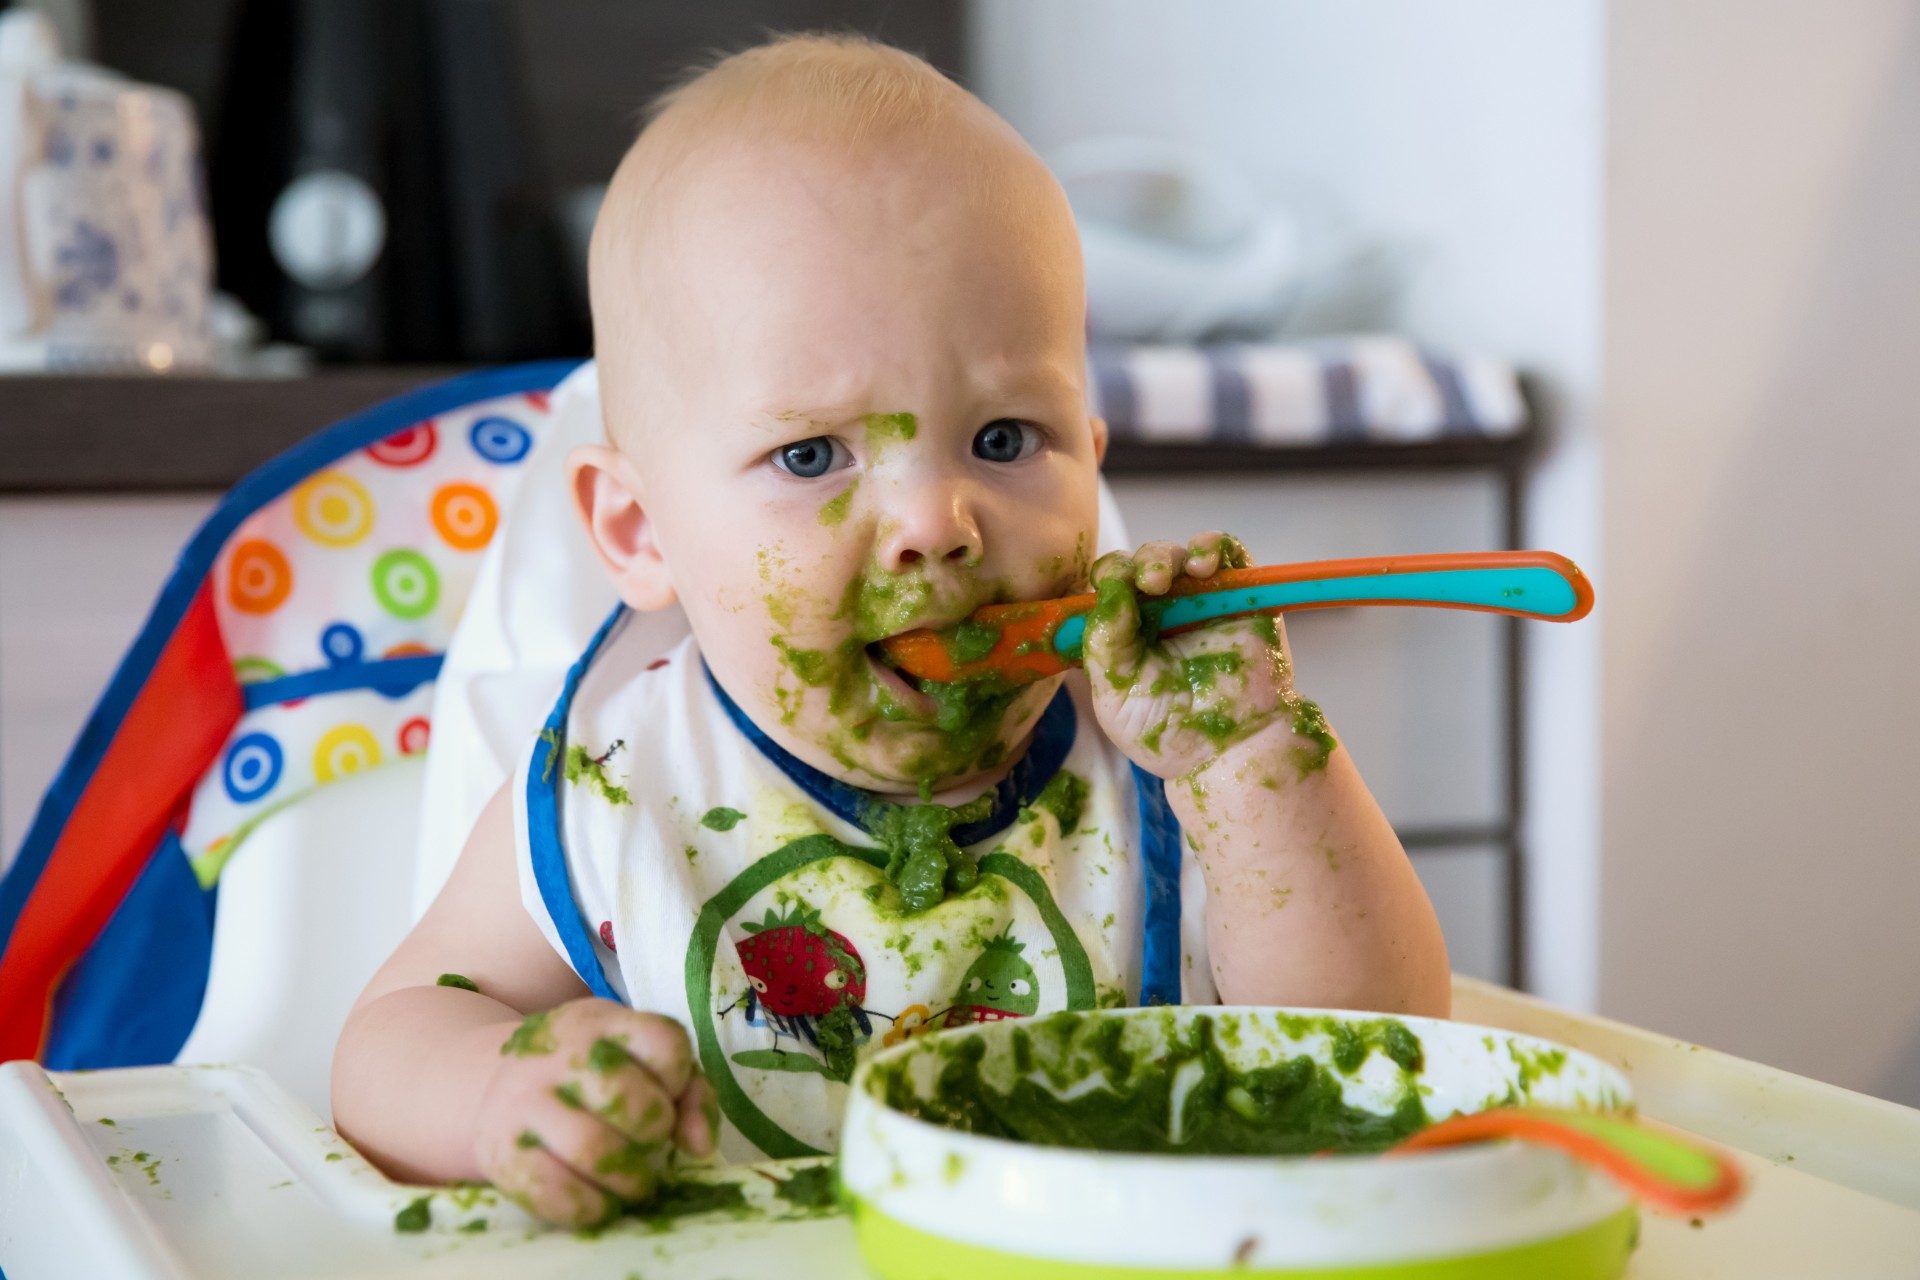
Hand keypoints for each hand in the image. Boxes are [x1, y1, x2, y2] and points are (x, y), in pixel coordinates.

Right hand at [473, 999, 717, 1227]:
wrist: (495, 1084)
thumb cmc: (591, 1076)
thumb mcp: (640, 1060)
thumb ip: (689, 1093)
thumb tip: (699, 1147)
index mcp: (604, 1022)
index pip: (665, 1042)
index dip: (679, 1079)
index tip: (666, 1096)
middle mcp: (562, 1054)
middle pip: (633, 1101)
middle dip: (655, 1133)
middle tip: (650, 1145)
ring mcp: (525, 1100)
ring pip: (594, 1150)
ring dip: (630, 1180)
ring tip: (634, 1182)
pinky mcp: (502, 1150)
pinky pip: (555, 1192)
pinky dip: (590, 1208)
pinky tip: (599, 1204)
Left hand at [1084, 532, 1327, 780]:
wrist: (1229, 753)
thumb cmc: (1168, 734)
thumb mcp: (1115, 695)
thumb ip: (1105, 644)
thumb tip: (1109, 589)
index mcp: (1127, 631)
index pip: (1111, 585)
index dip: (1108, 577)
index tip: (1110, 587)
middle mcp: (1163, 612)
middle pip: (1143, 562)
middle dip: (1140, 563)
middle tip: (1148, 583)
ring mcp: (1203, 603)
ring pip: (1180, 553)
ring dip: (1168, 554)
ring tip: (1167, 577)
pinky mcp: (1241, 597)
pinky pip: (1229, 554)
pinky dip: (1212, 546)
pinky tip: (1202, 565)